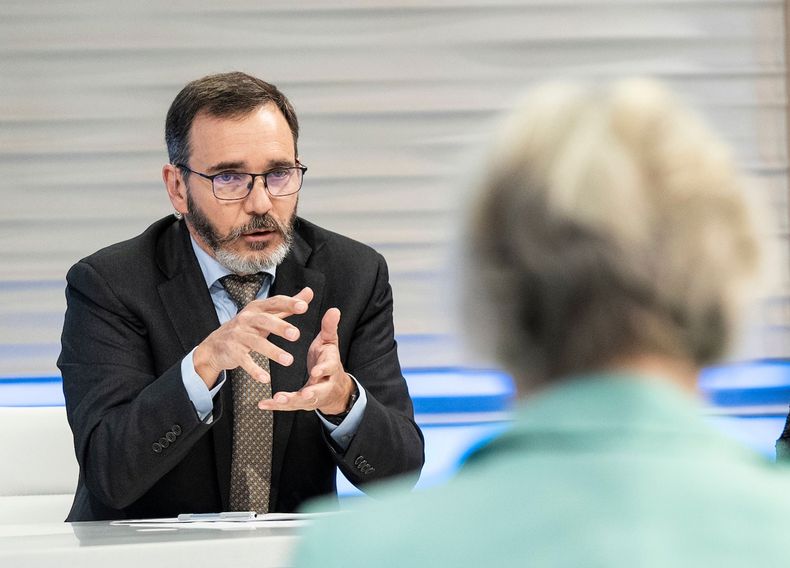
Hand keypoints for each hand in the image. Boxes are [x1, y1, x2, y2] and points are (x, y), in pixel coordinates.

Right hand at [192, 287, 313, 387]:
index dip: (288, 304)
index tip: (304, 306)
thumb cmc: (247, 327)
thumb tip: (309, 292)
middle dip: (280, 327)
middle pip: (264, 321)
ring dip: (273, 352)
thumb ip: (288, 306)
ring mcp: (238, 335)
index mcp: (257, 308)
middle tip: (296, 335)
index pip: (274, 303)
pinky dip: (254, 370)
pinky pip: (244, 361)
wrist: (215, 345)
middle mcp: (246, 319)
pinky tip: (266, 378)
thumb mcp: (266, 314)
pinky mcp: (232, 352)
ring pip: (256, 343)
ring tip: (289, 360)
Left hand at [258, 307, 354, 414]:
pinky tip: (262, 404)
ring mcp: (312, 396)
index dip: (323, 370)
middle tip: (302, 394)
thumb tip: (334, 310)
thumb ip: (329, 328)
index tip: (315, 372)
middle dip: (310, 393)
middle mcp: (323, 385)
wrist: (334, 387)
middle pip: (318, 391)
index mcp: (330, 368)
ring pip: (301, 401)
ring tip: (277, 399)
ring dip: (289, 401)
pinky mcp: (300, 403)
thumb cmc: (327, 360)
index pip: (329, 369)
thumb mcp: (330, 343)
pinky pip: (288, 405)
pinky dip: (275, 405)